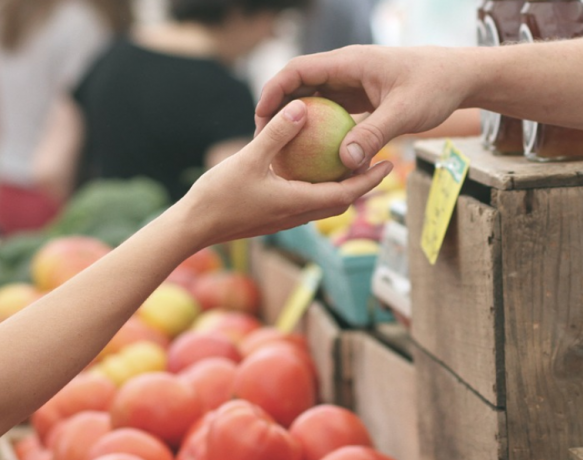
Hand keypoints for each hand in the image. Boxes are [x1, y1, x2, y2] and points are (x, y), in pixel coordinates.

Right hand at [180, 98, 392, 249]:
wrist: (193, 228)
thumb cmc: (219, 196)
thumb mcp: (249, 159)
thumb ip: (277, 134)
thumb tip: (302, 107)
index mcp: (299, 203)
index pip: (346, 194)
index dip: (370, 180)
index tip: (389, 165)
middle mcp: (297, 215)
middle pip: (341, 200)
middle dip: (363, 183)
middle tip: (379, 161)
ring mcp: (285, 218)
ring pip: (323, 203)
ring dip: (341, 186)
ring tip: (351, 163)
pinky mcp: (273, 216)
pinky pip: (305, 200)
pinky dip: (317, 186)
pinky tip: (311, 168)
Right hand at [256, 46, 472, 170]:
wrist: (459, 77)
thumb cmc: (435, 87)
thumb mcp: (404, 113)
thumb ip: (374, 135)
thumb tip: (345, 162)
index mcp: (349, 63)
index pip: (298, 70)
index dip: (274, 91)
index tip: (261, 117)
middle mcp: (346, 70)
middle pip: (300, 85)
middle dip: (279, 109)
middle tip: (264, 139)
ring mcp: (353, 83)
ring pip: (315, 100)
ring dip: (299, 121)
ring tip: (283, 150)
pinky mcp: (362, 97)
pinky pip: (333, 112)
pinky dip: (321, 130)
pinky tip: (316, 156)